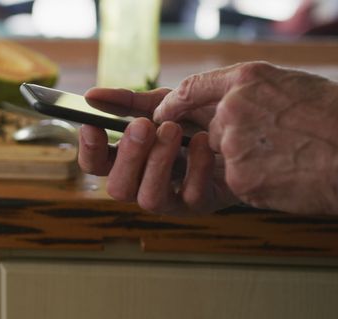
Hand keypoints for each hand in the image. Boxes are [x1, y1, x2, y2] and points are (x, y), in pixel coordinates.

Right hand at [78, 87, 238, 214]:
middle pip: (117, 189)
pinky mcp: (203, 203)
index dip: (89, 150)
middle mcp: (146, 183)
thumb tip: (91, 94)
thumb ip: (128, 101)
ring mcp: (174, 198)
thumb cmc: (200, 117)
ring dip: (157, 163)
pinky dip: (196, 166)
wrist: (249, 124)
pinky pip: (190, 195)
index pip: (97, 165)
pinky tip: (203, 141)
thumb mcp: (163, 102)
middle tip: (142, 125)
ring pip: (148, 199)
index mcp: (131, 160)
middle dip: (127, 156)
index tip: (92, 124)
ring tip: (173, 129)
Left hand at [155, 61, 337, 214]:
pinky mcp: (238, 178)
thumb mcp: (286, 86)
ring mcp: (233, 145)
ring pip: (222, 159)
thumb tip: (215, 111)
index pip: (191, 89)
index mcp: (245, 80)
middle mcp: (233, 109)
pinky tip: (284, 175)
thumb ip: (245, 93)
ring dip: (246, 162)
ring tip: (285, 158)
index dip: (173, 105)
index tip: (162, 114)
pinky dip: (256, 182)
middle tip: (265, 146)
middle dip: (228, 142)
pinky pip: (236, 182)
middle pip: (210, 132)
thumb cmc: (333, 117)